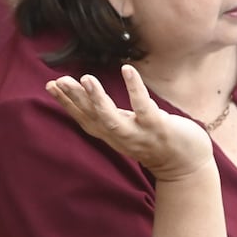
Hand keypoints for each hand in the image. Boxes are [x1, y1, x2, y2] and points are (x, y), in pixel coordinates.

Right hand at [46, 64, 213, 181]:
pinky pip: (143, 108)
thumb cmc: (156, 141)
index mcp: (112, 134)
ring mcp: (139, 134)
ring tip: (86, 78)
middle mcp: (121, 137)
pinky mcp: (158, 128)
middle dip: (73, 100)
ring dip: (97, 99)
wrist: (186, 166)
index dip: (66, 104)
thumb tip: (90, 96)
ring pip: (111, 118)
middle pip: (92, 118)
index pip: (84, 119)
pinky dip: (134, 88)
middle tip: (58, 81)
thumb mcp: (127, 128)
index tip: (50, 86)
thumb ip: (109, 115)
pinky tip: (127, 70)